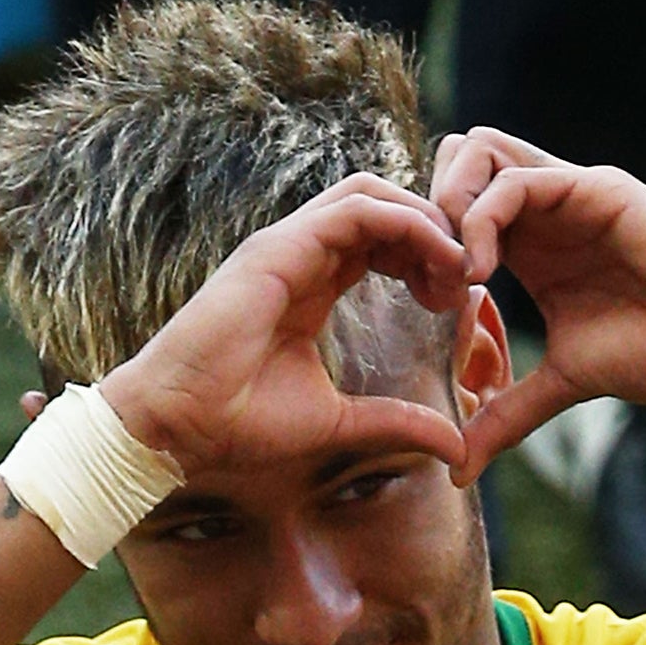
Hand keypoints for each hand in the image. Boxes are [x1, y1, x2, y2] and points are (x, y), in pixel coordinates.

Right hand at [95, 173, 471, 473]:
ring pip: (372, 195)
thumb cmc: (239, 426)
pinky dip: (406, 223)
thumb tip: (455, 449)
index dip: (426, 258)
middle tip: (467, 274)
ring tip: (458, 263)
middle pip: (381, 208)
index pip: (379, 243)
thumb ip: (399, 425)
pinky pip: (357, 210)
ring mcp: (287, 246)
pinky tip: (438, 257)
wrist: (178, 427)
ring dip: (425, 219)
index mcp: (311, 286)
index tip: (457, 299)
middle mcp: (299, 257)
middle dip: (433, 231)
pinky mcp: (280, 248)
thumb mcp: (342, 425)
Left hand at [431, 127, 645, 470]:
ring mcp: (567, 191)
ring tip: (460, 275)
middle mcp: (543, 208)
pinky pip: (513, 180)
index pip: (452, 205)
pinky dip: (481, 220)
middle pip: (452, 158)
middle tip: (435, 281)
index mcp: (530, 244)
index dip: (425, 247)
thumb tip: (460, 469)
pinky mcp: (593, 188)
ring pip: (473, 149)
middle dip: (425, 215)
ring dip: (448, 207)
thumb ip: (509, 415)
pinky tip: (485, 275)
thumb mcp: (565, 384)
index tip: (429, 306)